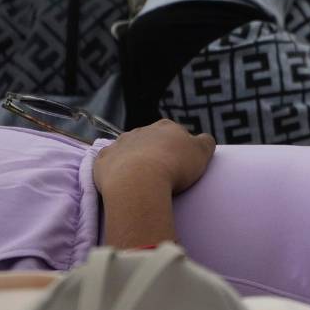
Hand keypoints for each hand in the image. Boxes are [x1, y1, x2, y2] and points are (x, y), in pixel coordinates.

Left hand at [93, 120, 215, 197]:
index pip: (175, 133)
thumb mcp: (202, 153)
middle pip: (151, 139)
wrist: (139, 181)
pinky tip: (122, 182)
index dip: (179, 147)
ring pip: (128, 149)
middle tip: (162, 172)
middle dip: (155, 151)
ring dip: (134, 159)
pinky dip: (115, 169)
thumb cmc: (175, 166)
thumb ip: (206, 142)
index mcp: (166, 127)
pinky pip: (109, 162)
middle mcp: (141, 130)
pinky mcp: (103, 159)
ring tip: (142, 179)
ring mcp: (119, 143)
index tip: (181, 163)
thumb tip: (204, 139)